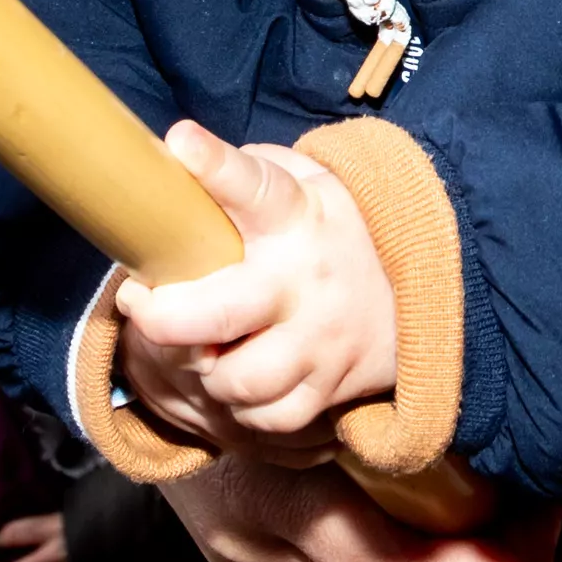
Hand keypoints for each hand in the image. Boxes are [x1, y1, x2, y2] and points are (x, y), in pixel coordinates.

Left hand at [115, 122, 400, 444]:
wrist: (419, 288)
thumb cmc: (330, 230)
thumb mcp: (306, 182)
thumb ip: (247, 172)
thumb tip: (175, 161)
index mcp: (297, 216)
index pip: (257, 187)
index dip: (216, 166)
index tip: (182, 143)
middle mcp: (304, 282)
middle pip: (221, 313)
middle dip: (165, 318)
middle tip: (141, 303)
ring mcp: (319, 341)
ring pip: (239, 380)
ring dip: (205, 371)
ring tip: (199, 349)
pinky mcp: (329, 385)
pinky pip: (270, 418)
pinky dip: (243, 410)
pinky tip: (236, 382)